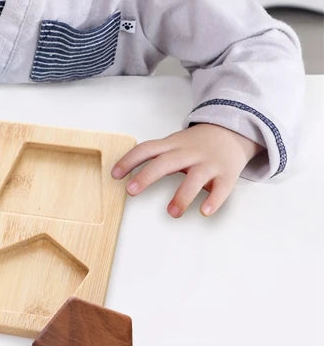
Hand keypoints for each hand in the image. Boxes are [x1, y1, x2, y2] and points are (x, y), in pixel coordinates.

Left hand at [111, 123, 262, 217]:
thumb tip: (131, 173)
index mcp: (172, 145)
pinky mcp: (226, 175)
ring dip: (182, 196)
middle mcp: (189, 153)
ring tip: (171, 213)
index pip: (146, 149)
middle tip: (130, 191)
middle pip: (165, 163)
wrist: (231, 132)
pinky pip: (221, 189)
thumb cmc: (197, 143)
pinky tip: (203, 211)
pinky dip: (213, 201)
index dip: (129, 161)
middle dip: (146, 176)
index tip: (115, 175)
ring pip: (195, 179)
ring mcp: (208, 163)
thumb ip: (156, 155)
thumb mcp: (174, 143)